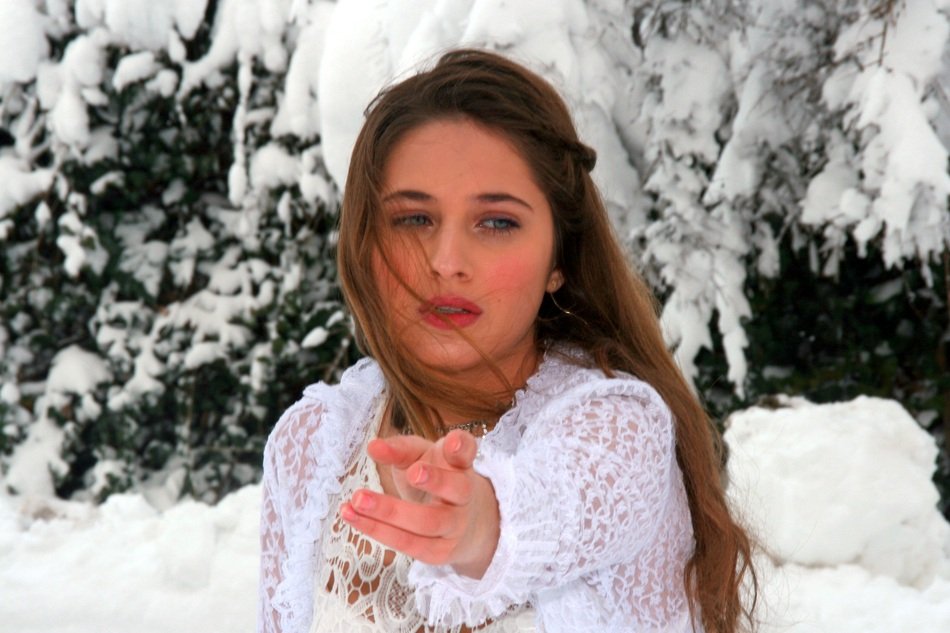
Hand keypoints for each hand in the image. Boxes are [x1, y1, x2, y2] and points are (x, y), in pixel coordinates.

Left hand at [340, 429, 499, 578]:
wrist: (463, 525)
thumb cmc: (434, 481)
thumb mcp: (421, 459)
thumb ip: (400, 450)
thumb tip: (373, 446)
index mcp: (460, 466)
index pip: (466, 452)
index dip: (461, 447)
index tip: (452, 443)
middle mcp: (465, 496)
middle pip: (457, 489)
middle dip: (436, 481)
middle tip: (413, 473)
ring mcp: (456, 527)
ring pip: (428, 522)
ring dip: (390, 511)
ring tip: (359, 499)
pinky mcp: (439, 552)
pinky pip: (409, 544)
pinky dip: (378, 531)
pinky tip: (352, 517)